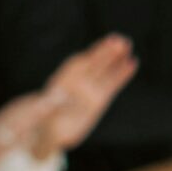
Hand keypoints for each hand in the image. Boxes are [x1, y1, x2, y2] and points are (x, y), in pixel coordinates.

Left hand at [25, 35, 137, 154]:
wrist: (49, 130)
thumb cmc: (41, 120)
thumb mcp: (39, 114)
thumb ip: (44, 108)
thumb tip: (48, 100)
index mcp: (62, 83)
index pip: (77, 67)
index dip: (89, 57)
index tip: (102, 48)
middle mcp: (77, 83)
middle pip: (93, 64)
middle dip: (105, 53)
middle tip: (119, 41)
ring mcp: (89, 90)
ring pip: (104, 71)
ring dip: (115, 58)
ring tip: (128, 44)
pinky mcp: (99, 99)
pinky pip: (112, 84)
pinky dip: (121, 74)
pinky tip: (132, 62)